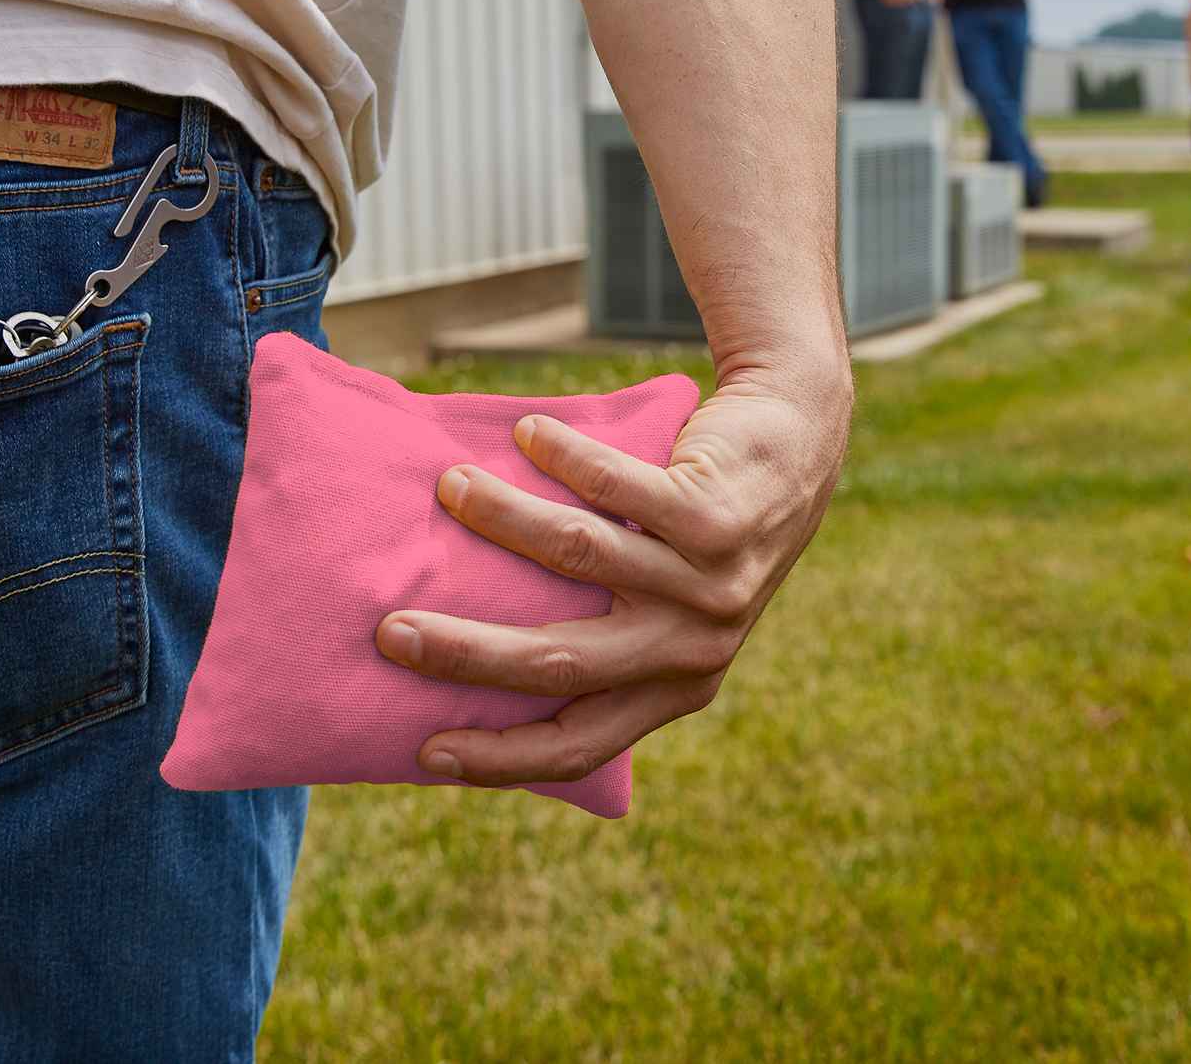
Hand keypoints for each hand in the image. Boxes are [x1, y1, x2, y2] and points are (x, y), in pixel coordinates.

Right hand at [376, 358, 851, 785]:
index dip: (501, 759)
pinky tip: (529, 432)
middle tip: (391, 631)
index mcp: (678, 684)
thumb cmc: (708, 530)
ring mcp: (709, 581)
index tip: (428, 751)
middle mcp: (695, 645)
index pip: (580, 744)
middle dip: (466, 651)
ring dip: (501, 517)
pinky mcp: (714, 514)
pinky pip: (618, 488)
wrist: (799, 443)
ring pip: (580, 556)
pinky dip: (563, 457)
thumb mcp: (675, 606)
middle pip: (562, 664)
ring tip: (450, 485)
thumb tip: (478, 659)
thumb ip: (611, 638)